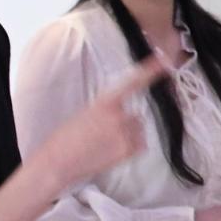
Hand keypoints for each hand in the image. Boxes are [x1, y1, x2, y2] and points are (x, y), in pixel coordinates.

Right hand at [30, 55, 167, 188]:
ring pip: (138, 130)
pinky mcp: (129, 150)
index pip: (132, 82)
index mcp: (104, 102)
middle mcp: (119, 115)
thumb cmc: (65, 139)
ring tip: (104, 144)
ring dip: (128, 135)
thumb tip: (121, 114)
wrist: (57, 162)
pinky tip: (111, 152)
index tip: (164, 58)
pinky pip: (140, 145)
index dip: (150, 69)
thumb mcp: (84, 114)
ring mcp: (126, 133)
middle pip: (135, 115)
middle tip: (102, 134)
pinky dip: (131, 148)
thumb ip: (106, 110)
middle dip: (125, 123)